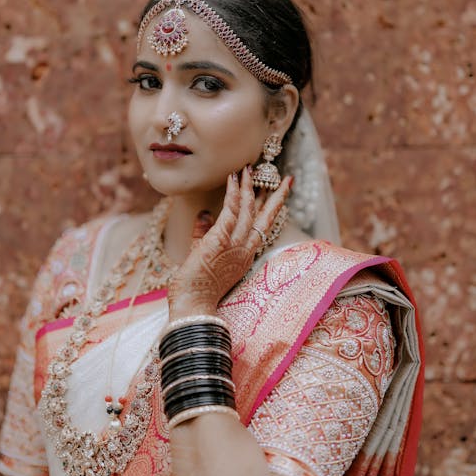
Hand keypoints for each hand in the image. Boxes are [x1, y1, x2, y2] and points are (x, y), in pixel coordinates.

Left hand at [167, 166, 292, 319]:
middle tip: (283, 177)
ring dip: (249, 187)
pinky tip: (233, 179)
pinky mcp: (219, 242)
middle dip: (274, 195)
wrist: (192, 307)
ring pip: (247, 211)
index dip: (272, 208)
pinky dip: (233, 195)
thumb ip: (204, 233)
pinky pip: (230, 213)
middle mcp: (244, 249)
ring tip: (249, 168)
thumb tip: (204, 213)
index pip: (262, 227)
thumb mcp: (201, 255)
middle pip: (263, 217)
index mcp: (243, 255)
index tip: (280, 193)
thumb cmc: (196, 287)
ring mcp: (233, 246)